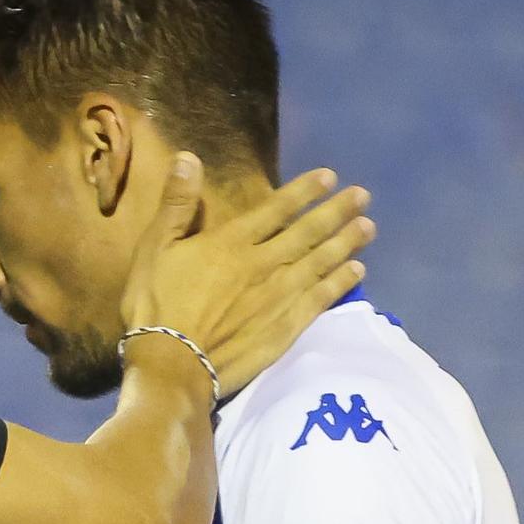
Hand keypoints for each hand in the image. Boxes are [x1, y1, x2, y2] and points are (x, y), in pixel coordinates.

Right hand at [119, 157, 373, 397]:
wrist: (172, 365)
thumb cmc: (156, 306)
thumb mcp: (154, 249)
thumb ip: (176, 205)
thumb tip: (190, 158)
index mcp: (232, 242)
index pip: (276, 209)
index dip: (304, 192)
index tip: (330, 177)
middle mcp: (264, 264)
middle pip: (308, 233)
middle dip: (337, 212)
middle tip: (363, 196)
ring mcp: (279, 297)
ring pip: (321, 263)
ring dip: (346, 242)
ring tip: (369, 227)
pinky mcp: (285, 328)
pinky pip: (320, 300)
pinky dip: (340, 283)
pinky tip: (356, 271)